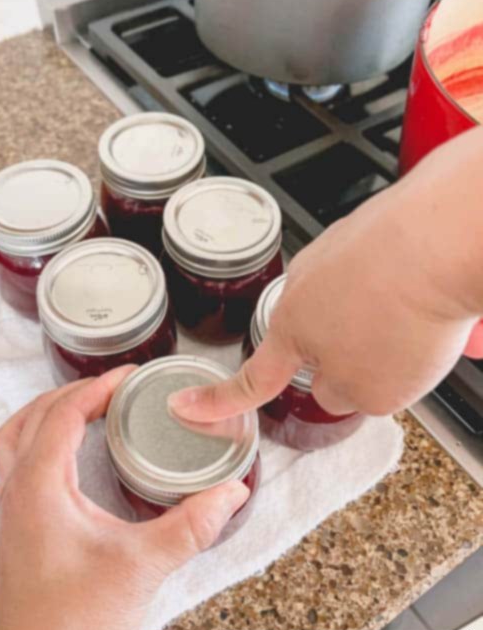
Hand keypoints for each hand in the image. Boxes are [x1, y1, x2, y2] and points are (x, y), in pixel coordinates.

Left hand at [0, 367, 249, 629]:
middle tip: (115, 388)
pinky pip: (18, 464)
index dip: (97, 387)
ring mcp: (10, 509)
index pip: (62, 413)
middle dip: (73, 393)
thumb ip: (191, 527)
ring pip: (16, 438)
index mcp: (38, 485)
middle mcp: (15, 489)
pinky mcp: (15, 528)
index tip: (130, 376)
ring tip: (90, 410)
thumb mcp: (143, 568)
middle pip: (32, 416)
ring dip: (48, 415)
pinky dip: (41, 443)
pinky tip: (74, 460)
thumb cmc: (71, 622)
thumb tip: (231, 493)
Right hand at [172, 126, 482, 422]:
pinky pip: (395, 268)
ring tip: (430, 320)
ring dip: (393, 316)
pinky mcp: (381, 224)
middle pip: (324, 335)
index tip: (185, 406)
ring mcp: (340, 248)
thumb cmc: (404, 312)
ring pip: (363, 300)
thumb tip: (340, 382)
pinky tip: (441, 287)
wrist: (444, 233)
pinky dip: (416, 284)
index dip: (218, 401)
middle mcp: (304, 284)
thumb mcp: (372, 393)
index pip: (252, 379)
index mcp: (290, 330)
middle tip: (398, 359)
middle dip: (355, 350)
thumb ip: (344, 396)